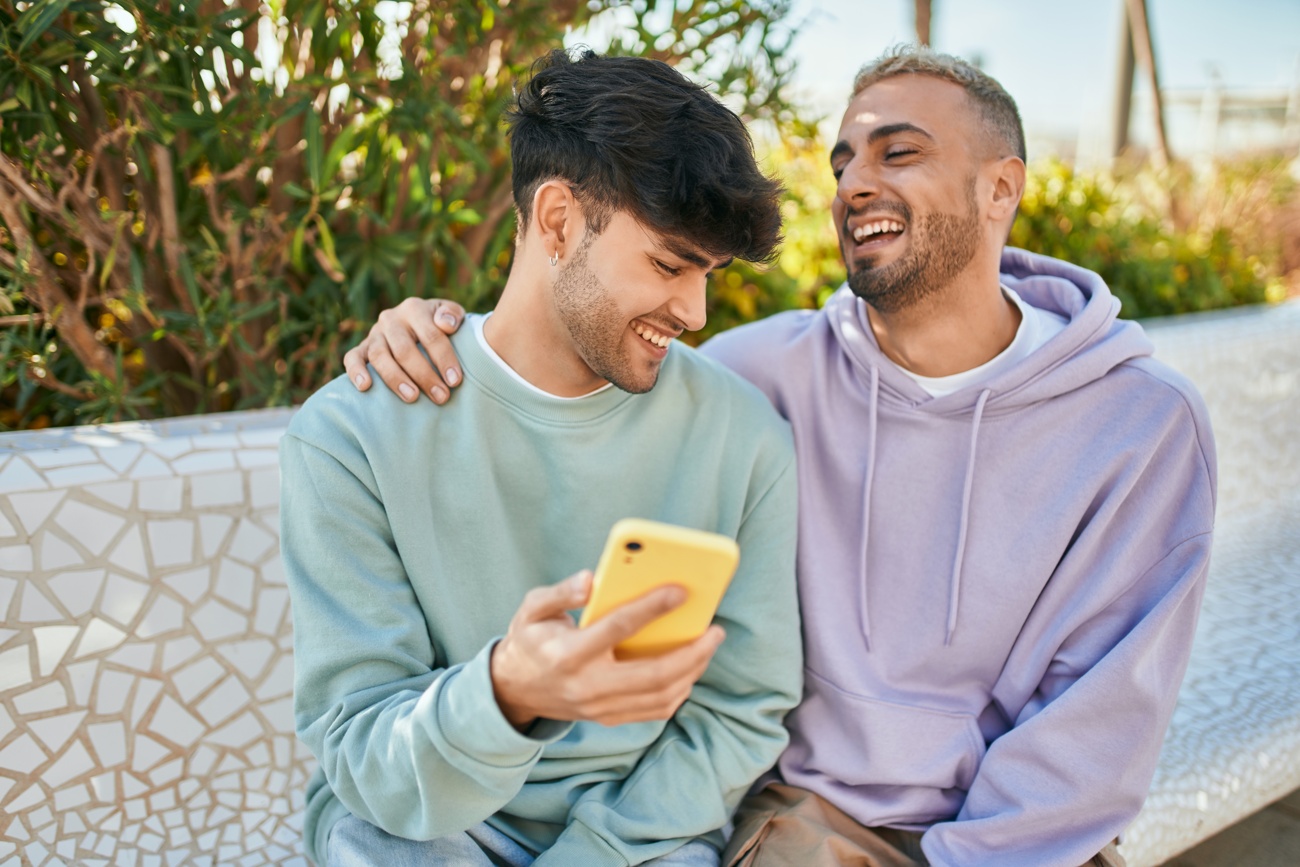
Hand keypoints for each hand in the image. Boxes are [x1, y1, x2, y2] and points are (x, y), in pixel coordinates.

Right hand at [343, 297, 465, 403]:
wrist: (418, 325)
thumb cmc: (440, 326)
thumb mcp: (451, 315)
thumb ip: (453, 315)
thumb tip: (445, 324)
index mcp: (414, 309)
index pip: (431, 335)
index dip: (444, 359)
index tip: (455, 381)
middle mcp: (391, 319)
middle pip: (404, 349)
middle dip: (424, 375)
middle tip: (441, 397)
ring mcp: (374, 334)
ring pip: (379, 356)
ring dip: (395, 378)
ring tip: (412, 398)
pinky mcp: (361, 348)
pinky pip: (352, 358)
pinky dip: (356, 371)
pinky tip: (365, 387)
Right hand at [490, 571, 725, 728]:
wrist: (514, 690)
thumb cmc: (530, 640)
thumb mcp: (532, 609)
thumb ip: (560, 592)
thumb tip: (592, 579)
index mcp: (569, 654)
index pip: (619, 628)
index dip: (652, 607)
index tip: (681, 591)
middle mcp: (588, 686)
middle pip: (653, 674)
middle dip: (692, 652)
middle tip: (715, 631)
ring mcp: (600, 708)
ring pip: (660, 696)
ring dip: (692, 671)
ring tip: (708, 646)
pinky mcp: (609, 718)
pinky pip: (655, 710)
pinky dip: (679, 690)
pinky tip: (690, 668)